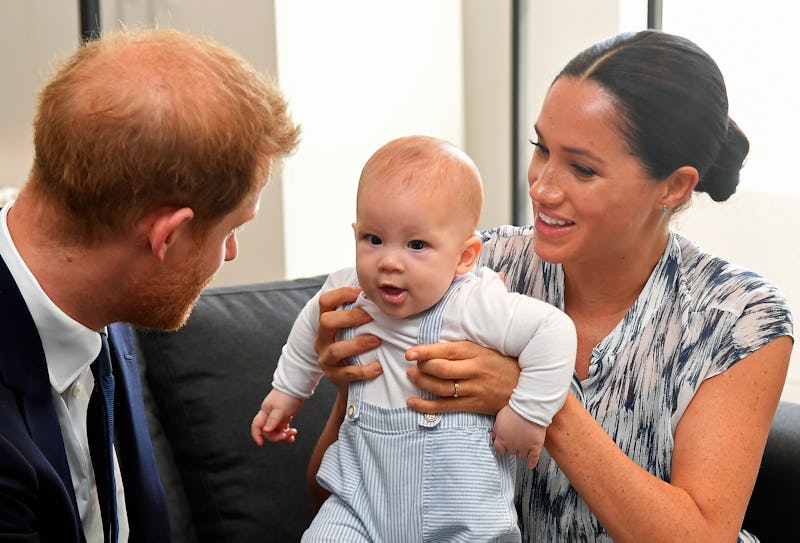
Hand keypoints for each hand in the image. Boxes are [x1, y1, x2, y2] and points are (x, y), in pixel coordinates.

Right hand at [250, 389, 300, 445]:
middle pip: (268, 431)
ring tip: (293, 432)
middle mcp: (269, 415)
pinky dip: (287, 432)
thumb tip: (265, 431)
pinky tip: (292, 435)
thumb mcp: (280, 409)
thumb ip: (273, 420)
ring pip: (277, 430)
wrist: (297, 387)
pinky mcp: (284, 416)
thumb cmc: (288, 396)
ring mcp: (277, 416)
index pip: (257, 426)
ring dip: (284, 435)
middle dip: (277, 436)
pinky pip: (283, 428)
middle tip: (287, 434)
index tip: (261, 443)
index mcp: (265, 412)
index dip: (256, 435)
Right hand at [314, 286, 381, 392]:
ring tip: (377, 340)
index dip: (341, 293)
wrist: (352, 383)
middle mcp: (322, 339)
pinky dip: (364, 370)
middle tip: (371, 316)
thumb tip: (381, 290)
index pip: (325, 301)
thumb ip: (362, 312)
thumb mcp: (354, 329)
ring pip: (336, 349)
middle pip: (326, 321)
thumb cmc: (357, 348)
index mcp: (326, 323)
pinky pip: (347, 373)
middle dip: (349, 317)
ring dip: (358, 343)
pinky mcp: (334, 377)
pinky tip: (378, 367)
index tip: (361, 292)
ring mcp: (326, 359)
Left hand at [405, 341, 519, 415]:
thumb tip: (435, 347)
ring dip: (421, 383)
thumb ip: (463, 349)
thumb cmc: (503, 364)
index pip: (447, 351)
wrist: (527, 388)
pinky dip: (426, 406)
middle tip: (411, 365)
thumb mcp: (486, 349)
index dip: (425, 352)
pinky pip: (445, 407)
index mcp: (477, 353)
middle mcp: (475, 371)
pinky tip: (412, 402)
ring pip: (441, 388)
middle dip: (422, 368)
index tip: (410, 353)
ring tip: (411, 377)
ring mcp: (474, 389)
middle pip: (441, 370)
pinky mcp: (474, 405)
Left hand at [492, 406, 544, 467]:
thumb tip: (494, 436)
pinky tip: (531, 465)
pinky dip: (532, 462)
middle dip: (511, 448)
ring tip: (521, 449)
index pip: (499, 450)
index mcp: (502, 439)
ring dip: (520, 453)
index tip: (502, 447)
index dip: (500, 448)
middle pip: (510, 452)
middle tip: (513, 444)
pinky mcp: (535, 446)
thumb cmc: (514, 411)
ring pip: (521, 456)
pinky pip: (534, 458)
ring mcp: (524, 447)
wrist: (529, 408)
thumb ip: (496, 429)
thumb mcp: (499, 418)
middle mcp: (512, 446)